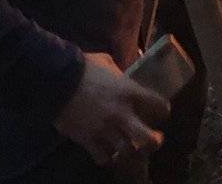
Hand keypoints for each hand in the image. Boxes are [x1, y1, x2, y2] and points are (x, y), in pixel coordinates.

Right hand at [54, 52, 170, 165]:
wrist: (59, 80)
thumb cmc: (85, 67)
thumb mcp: (107, 62)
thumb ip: (119, 73)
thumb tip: (122, 76)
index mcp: (129, 91)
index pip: (157, 104)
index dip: (162, 109)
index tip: (161, 112)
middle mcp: (121, 113)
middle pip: (146, 138)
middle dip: (153, 141)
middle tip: (154, 140)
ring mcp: (105, 129)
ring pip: (126, 152)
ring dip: (130, 151)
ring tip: (130, 148)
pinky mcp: (88, 140)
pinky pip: (103, 158)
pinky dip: (107, 157)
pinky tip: (107, 153)